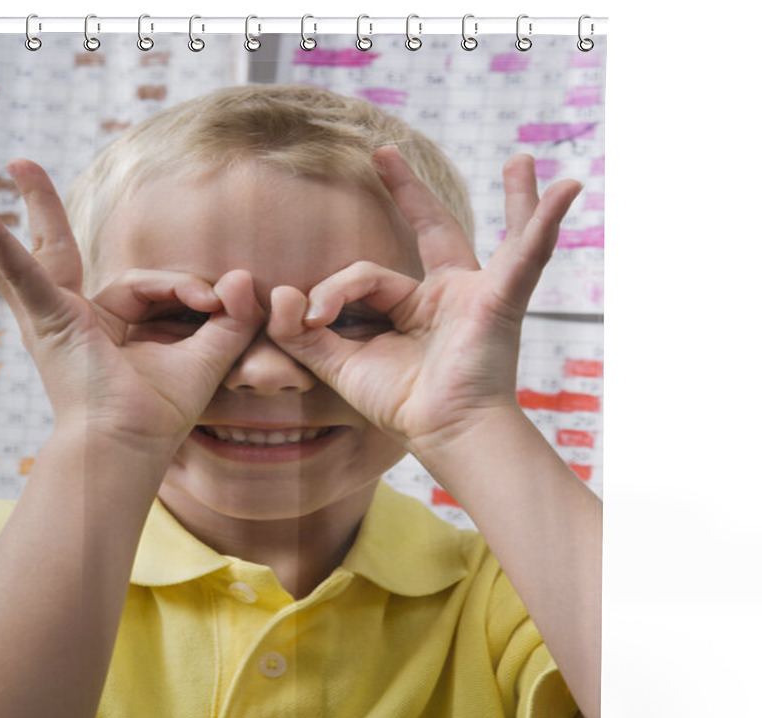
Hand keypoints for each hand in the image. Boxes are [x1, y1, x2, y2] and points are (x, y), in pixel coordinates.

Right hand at [0, 160, 263, 450]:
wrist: (130, 445)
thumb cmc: (161, 411)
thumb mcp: (208, 356)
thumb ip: (232, 317)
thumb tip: (243, 277)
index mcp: (115, 323)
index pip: (154, 283)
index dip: (189, 286)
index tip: (216, 302)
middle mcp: (81, 314)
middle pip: (74, 252)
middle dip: (50, 211)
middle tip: (24, 167)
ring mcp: (59, 314)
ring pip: (48, 251)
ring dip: (30, 210)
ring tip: (11, 166)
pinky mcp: (49, 318)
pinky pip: (24, 273)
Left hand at [267, 146, 581, 454]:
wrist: (442, 434)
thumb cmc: (400, 404)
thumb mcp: (339, 364)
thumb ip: (304, 333)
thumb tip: (278, 295)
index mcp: (412, 307)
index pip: (366, 275)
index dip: (333, 290)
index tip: (309, 314)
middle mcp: (448, 294)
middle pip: (430, 230)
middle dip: (409, 191)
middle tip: (384, 153)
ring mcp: (477, 294)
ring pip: (494, 235)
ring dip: (515, 199)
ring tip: (521, 161)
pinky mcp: (500, 299)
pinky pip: (527, 255)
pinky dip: (544, 223)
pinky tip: (570, 189)